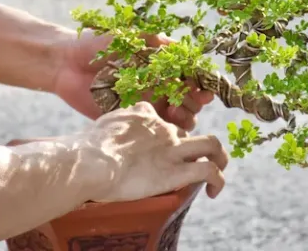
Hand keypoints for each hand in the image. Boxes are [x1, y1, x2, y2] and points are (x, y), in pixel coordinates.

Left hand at [53, 31, 214, 130]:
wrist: (64, 62)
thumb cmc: (97, 44)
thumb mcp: (128, 36)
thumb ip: (154, 40)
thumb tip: (181, 48)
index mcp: (159, 68)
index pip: (189, 78)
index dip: (200, 83)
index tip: (204, 87)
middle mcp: (155, 88)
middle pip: (187, 102)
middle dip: (195, 103)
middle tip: (192, 102)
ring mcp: (143, 106)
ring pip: (174, 120)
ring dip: (183, 120)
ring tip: (177, 115)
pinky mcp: (128, 120)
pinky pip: (151, 132)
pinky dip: (162, 133)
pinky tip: (162, 128)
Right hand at [89, 102, 227, 201]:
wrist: (92, 161)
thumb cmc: (87, 147)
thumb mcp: (104, 125)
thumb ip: (114, 126)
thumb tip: (112, 134)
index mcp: (144, 115)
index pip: (164, 119)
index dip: (166, 133)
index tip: (161, 148)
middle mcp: (164, 128)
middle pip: (188, 132)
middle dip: (190, 148)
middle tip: (185, 167)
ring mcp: (173, 148)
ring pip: (211, 144)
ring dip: (220, 157)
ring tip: (217, 172)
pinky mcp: (176, 171)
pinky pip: (209, 171)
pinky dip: (218, 180)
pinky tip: (212, 192)